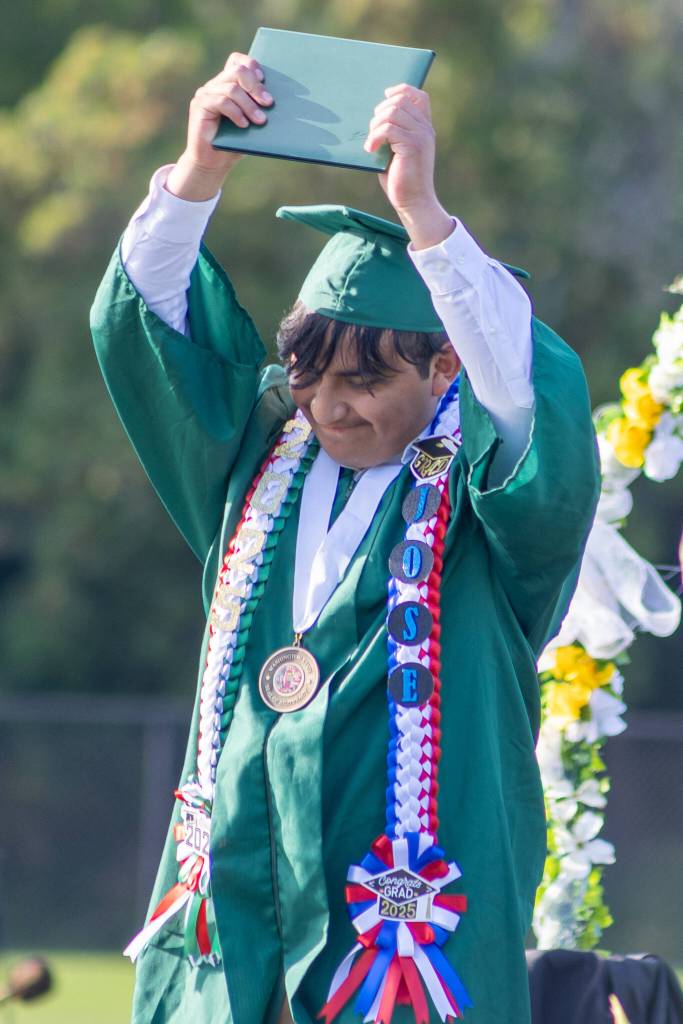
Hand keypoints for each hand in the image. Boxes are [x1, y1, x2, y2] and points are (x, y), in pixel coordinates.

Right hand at [166, 53, 273, 200]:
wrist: (212, 163)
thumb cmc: (234, 144)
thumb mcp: (251, 124)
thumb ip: (259, 110)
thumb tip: (278, 102)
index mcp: (227, 84)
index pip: (237, 61)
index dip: (251, 65)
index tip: (264, 79)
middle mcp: (215, 85)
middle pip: (237, 72)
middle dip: (256, 87)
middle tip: (269, 103)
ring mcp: (206, 94)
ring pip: (232, 88)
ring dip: (249, 104)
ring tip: (260, 121)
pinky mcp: (200, 106)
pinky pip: (221, 101)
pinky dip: (236, 112)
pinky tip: (244, 125)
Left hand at [364, 84, 452, 248]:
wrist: (413, 203)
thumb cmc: (402, 180)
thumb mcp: (396, 151)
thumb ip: (392, 133)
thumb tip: (373, 118)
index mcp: (424, 128)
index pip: (419, 96)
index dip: (401, 90)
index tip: (385, 96)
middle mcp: (425, 129)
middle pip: (400, 100)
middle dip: (380, 111)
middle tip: (373, 131)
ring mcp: (420, 136)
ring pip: (393, 112)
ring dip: (375, 124)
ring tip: (372, 142)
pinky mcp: (412, 146)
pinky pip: (388, 128)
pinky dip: (374, 137)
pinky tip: (370, 149)